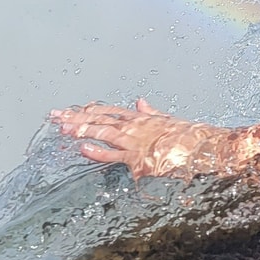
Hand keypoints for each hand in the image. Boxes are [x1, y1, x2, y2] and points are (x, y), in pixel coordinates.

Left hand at [50, 99, 206, 177]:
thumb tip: (140, 101)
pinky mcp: (139, 158)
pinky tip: (83, 149)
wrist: (204, 148)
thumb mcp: (168, 119)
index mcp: (140, 118)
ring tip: (63, 128)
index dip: (87, 110)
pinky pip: (114, 155)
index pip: (107, 111)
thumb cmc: (189, 136)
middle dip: (75, 118)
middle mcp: (134, 126)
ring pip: (102, 132)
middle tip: (54, 117)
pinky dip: (98, 151)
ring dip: (81, 129)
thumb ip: (151, 112)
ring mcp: (135, 141)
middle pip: (98, 119)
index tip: (70, 110)